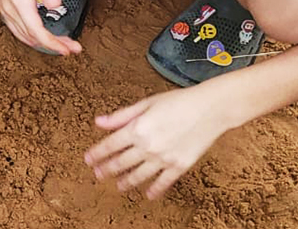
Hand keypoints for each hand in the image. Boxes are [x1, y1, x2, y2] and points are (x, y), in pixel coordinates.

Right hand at [0, 0, 79, 55]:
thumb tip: (56, 6)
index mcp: (18, 0)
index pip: (37, 31)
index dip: (53, 44)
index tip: (69, 50)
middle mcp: (9, 8)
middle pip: (31, 36)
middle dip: (52, 45)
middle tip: (71, 47)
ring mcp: (5, 8)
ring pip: (23, 35)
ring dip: (42, 42)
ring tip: (60, 43)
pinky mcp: (5, 6)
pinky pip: (17, 29)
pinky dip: (31, 36)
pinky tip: (40, 35)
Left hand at [86, 86, 233, 199]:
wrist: (209, 109)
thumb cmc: (177, 102)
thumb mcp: (145, 104)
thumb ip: (121, 116)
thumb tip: (99, 122)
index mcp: (137, 129)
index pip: (110, 145)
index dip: (97, 153)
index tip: (88, 159)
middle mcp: (148, 146)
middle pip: (122, 162)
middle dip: (107, 169)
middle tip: (97, 174)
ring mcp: (164, 158)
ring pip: (140, 175)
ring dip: (126, 182)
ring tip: (118, 186)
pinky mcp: (180, 166)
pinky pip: (164, 182)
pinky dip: (155, 190)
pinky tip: (148, 195)